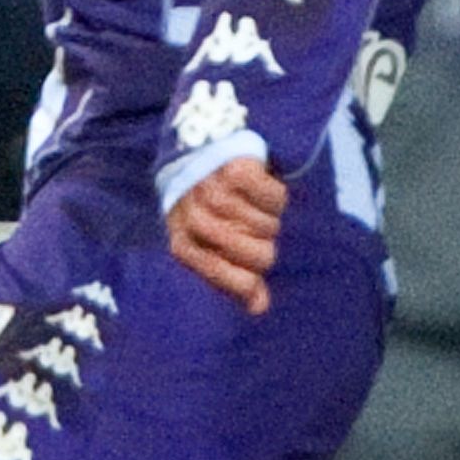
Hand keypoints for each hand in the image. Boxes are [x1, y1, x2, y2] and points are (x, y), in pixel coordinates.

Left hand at [168, 155, 288, 313]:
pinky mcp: (236, 170)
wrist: (193, 151)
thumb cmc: (205, 209)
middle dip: (264, 245)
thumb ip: (233, 277)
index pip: (236, 282)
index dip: (250, 278)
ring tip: (250, 205)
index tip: (248, 265)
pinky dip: (274, 195)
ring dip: (268, 217)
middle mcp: (196, 220)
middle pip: (261, 256)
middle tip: (252, 230)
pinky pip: (276, 198)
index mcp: (184, 245)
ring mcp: (215, 193)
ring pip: (270, 226)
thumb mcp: (207, 245)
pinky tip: (258, 188)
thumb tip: (259, 307)